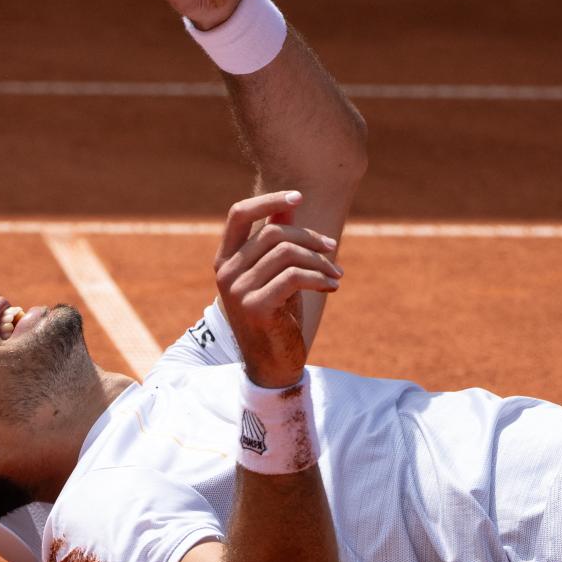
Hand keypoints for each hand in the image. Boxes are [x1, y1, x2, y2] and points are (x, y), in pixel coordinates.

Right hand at [214, 191, 342, 387]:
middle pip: (274, 233)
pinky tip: (332, 286)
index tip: (299, 195)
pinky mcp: (255, 307)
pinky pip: (294, 276)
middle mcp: (226, 272)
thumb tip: (290, 202)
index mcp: (225, 259)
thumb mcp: (277, 273)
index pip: (238, 213)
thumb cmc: (277, 316)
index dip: (269, 199)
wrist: (273, 365)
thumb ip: (277, 239)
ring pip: (287, 253)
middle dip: (310, 238)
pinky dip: (319, 278)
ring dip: (320, 261)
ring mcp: (237, 290)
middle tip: (333, 250)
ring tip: (335, 275)